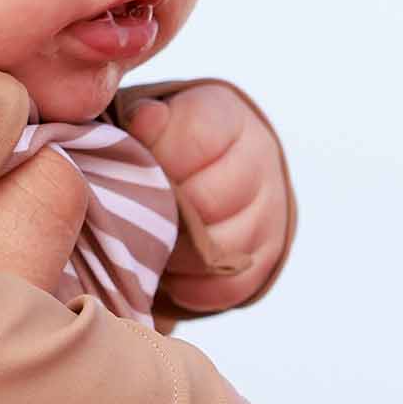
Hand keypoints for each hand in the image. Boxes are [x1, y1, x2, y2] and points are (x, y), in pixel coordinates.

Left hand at [130, 82, 292, 314]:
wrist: (209, 173)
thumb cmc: (163, 147)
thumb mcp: (150, 122)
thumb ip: (142, 120)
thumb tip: (146, 119)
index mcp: (226, 117)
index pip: (196, 139)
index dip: (157, 160)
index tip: (133, 170)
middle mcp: (259, 158)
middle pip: (208, 200)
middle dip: (162, 214)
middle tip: (135, 216)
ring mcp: (270, 209)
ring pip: (221, 247)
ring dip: (175, 253)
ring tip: (150, 243)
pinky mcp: (269, 255)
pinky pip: (230, 284)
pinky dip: (192, 286)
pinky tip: (171, 270)